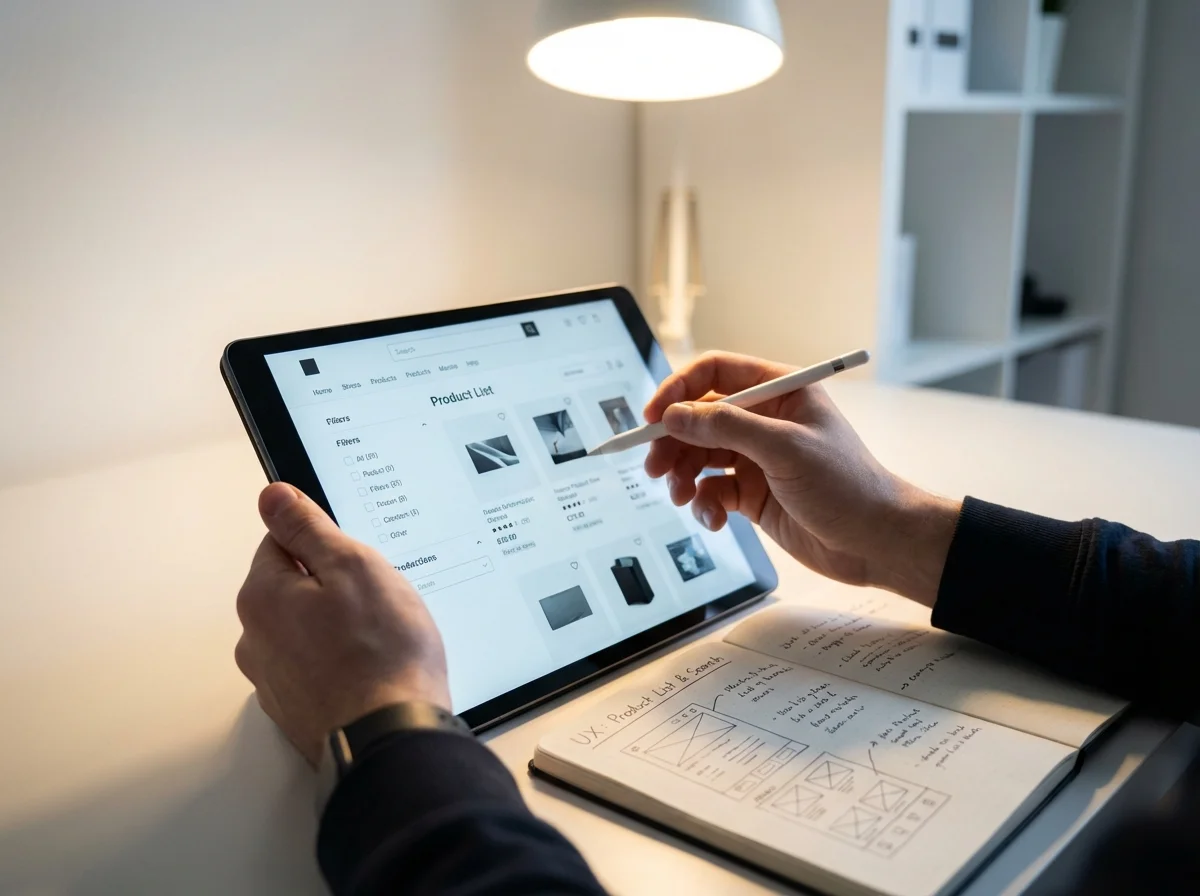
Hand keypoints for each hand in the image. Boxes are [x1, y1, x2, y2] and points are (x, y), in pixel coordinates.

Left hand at [235, 483, 449, 765]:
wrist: (391, 739)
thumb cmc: (380, 654)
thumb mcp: (353, 565)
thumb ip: (308, 528)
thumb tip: (272, 497)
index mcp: (262, 596)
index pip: (281, 542)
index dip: (325, 544)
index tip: (355, 558)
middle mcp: (255, 640)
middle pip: (293, 589)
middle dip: (333, 588)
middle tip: (377, 601)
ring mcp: (274, 682)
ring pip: (306, 632)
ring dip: (338, 630)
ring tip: (381, 641)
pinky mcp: (298, 711)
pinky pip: (318, 669)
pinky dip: (341, 665)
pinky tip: (374, 670)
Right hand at [643, 352, 959, 604]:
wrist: (877, 542)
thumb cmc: (849, 486)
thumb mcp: (786, 449)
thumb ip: (727, 428)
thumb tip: (676, 416)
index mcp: (779, 391)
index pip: (714, 373)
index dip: (678, 390)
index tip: (654, 416)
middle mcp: (765, 420)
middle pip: (698, 418)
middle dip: (673, 442)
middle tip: (655, 466)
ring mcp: (758, 458)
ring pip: (700, 456)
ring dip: (683, 475)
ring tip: (682, 496)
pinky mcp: (753, 493)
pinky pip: (713, 490)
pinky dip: (704, 504)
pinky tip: (714, 518)